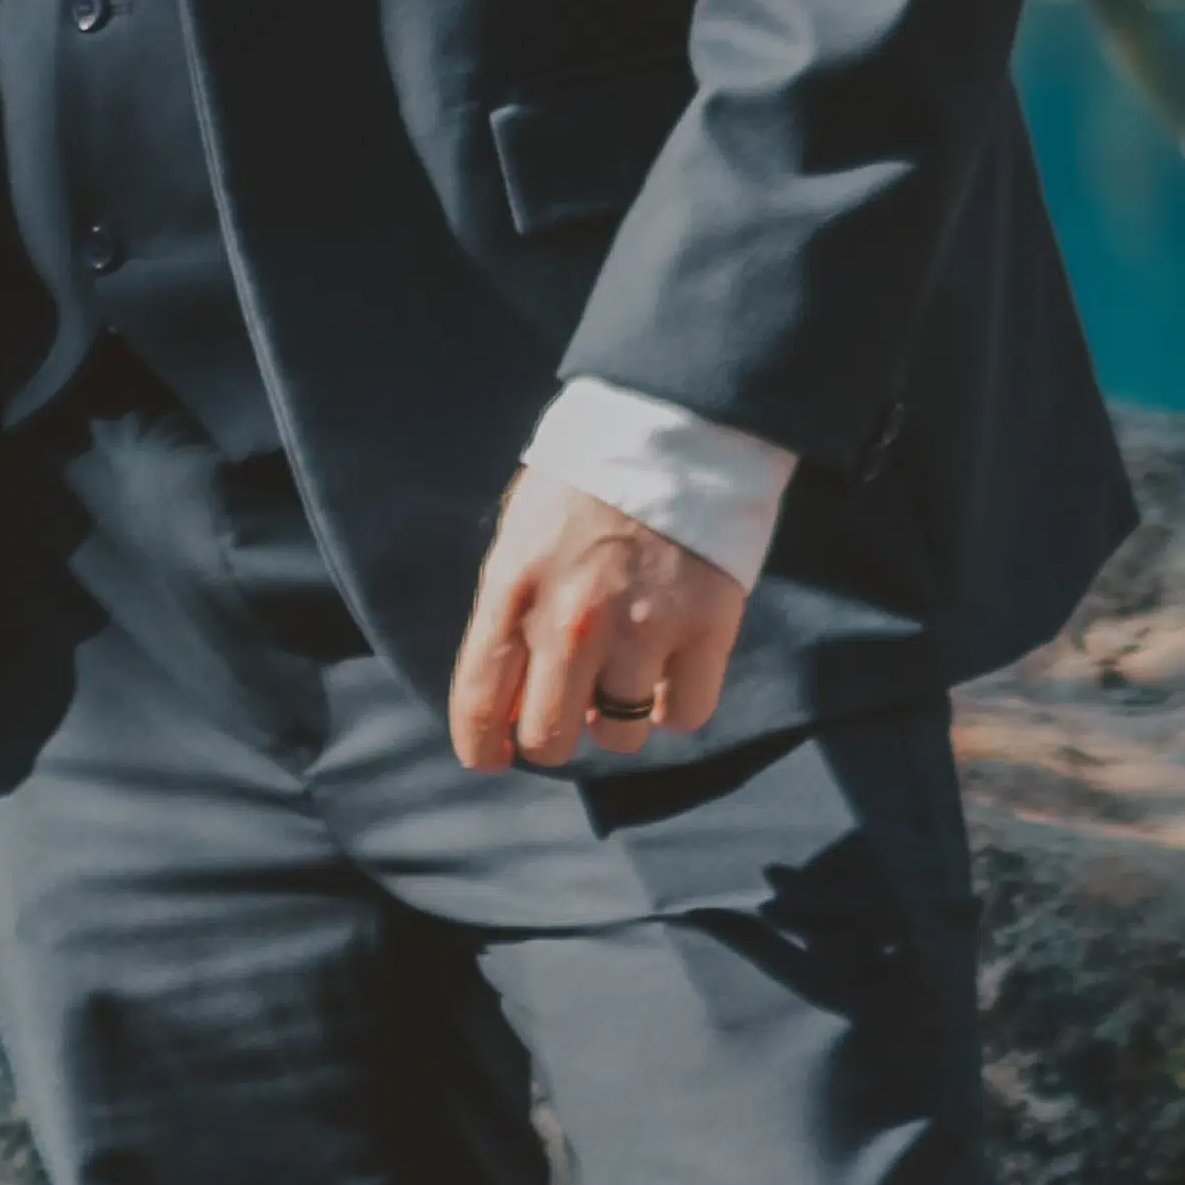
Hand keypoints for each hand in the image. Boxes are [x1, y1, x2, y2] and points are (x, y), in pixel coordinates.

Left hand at [447, 466, 746, 773]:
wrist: (674, 427)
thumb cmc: (586, 484)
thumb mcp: (520, 537)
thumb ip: (511, 611)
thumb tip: (504, 692)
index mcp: (513, 591)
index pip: (479, 702)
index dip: (482, 746)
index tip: (492, 757)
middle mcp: (571, 621)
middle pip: (549, 738)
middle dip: (553, 735)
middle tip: (569, 711)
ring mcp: (641, 628)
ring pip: (621, 734)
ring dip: (620, 716)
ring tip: (627, 673)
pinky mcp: (706, 629)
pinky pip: (685, 714)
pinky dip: (676, 703)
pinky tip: (671, 669)